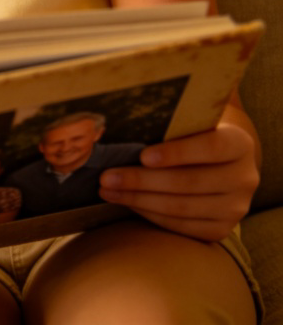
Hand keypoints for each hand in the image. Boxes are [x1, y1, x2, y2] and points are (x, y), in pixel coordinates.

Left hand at [98, 122, 258, 240]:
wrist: (219, 161)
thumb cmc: (192, 133)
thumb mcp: (189, 123)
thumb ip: (167, 124)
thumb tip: (114, 127)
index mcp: (239, 144)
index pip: (210, 147)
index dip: (177, 153)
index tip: (142, 156)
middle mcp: (244, 178)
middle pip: (190, 182)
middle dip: (142, 180)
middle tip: (106, 176)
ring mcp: (236, 208)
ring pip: (182, 207)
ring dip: (139, 200)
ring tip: (107, 190)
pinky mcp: (222, 229)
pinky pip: (183, 226)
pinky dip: (151, 215)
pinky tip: (127, 203)